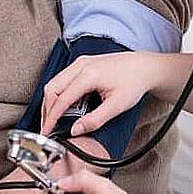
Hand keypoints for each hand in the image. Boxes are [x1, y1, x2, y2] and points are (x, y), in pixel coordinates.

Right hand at [42, 52, 169, 135]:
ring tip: (55, 119)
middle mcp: (81, 65)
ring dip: (52, 101)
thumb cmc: (134, 82)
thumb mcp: (117, 106)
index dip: (51, 118)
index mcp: (88, 75)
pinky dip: (60, 93)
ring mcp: (81, 62)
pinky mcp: (82, 63)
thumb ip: (94, 120)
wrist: (145, 67)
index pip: (61, 99)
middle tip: (47, 126)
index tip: (47, 131)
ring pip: (55, 82)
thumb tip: (75, 130)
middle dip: (47, 109)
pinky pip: (63, 78)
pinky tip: (66, 106)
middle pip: (52, 88)